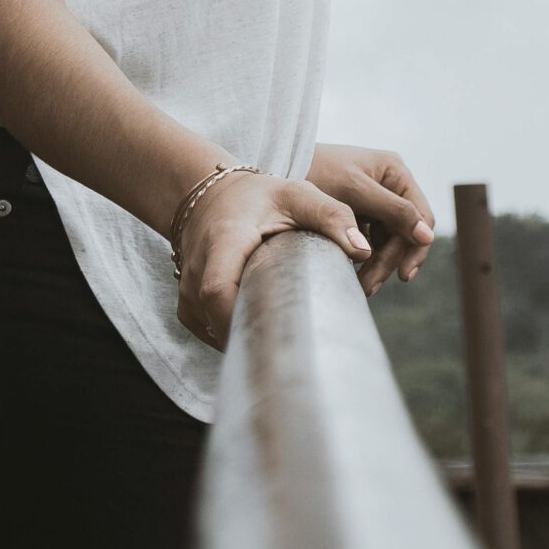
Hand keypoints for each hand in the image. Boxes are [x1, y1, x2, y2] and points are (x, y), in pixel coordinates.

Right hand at [173, 170, 369, 348]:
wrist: (210, 196)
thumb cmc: (259, 198)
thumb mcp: (297, 196)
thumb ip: (331, 216)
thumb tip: (363, 249)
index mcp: (224, 240)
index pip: (217, 289)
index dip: (238, 318)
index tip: (277, 332)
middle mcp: (197, 267)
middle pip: (214, 317)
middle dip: (251, 337)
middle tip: (293, 352)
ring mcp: (186, 289)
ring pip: (210, 329)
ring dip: (243, 338)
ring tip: (282, 346)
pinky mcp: (188, 304)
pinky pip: (206, 330)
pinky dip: (230, 335)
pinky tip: (260, 336)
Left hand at [306, 143, 436, 295]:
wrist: (273, 169)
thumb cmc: (315, 170)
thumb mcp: (355, 192)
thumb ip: (393, 211)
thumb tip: (428, 237)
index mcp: (395, 172)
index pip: (420, 217)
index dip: (416, 248)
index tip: (402, 276)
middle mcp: (389, 184)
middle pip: (404, 232)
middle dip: (389, 261)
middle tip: (369, 287)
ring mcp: (374, 200)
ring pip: (388, 240)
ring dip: (377, 264)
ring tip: (360, 286)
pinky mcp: (357, 213)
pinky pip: (370, 241)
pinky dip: (363, 258)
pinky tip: (352, 274)